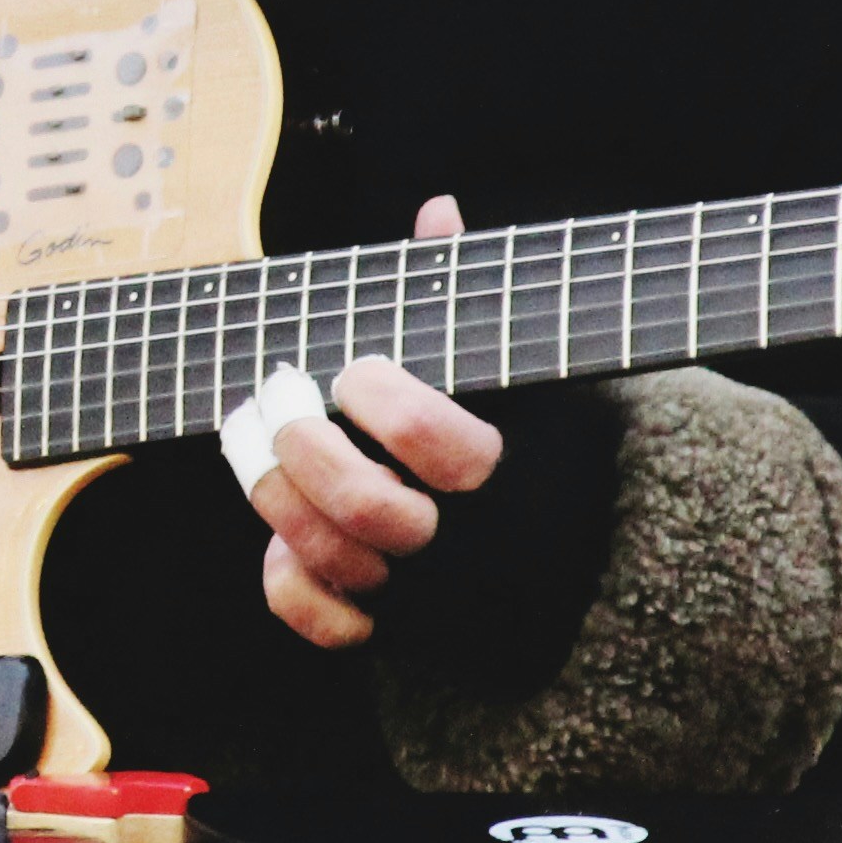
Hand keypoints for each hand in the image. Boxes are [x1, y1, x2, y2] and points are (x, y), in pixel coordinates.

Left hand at [254, 197, 505, 649]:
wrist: (589, 564)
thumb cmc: (539, 441)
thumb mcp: (524, 368)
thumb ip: (472, 295)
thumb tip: (438, 211)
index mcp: (506, 470)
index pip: (425, 434)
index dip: (373, 393)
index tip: (356, 369)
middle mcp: (468, 542)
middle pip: (361, 504)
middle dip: (300, 443)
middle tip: (283, 398)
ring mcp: (427, 593)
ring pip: (327, 555)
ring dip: (270, 490)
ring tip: (252, 436)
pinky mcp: (394, 630)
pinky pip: (323, 622)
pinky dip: (289, 580)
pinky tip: (281, 539)